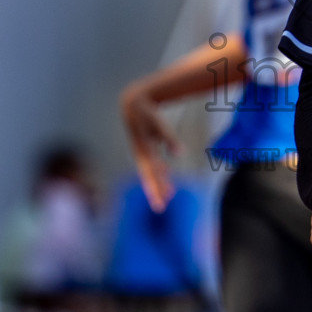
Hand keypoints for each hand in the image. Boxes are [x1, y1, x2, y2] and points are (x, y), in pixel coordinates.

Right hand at [119, 85, 181, 211]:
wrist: (133, 104)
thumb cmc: (147, 113)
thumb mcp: (158, 124)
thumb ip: (168, 139)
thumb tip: (179, 154)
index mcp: (143, 152)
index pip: (151, 176)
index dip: (155, 189)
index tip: (160, 202)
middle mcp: (142, 155)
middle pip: (150, 177)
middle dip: (155, 191)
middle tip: (160, 208)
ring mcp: (143, 152)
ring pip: (151, 172)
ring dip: (159, 183)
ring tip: (169, 196)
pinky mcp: (146, 148)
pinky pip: (153, 163)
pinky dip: (160, 171)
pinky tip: (167, 175)